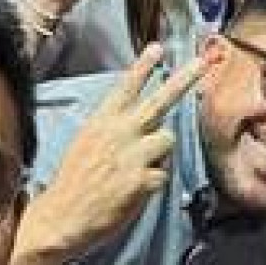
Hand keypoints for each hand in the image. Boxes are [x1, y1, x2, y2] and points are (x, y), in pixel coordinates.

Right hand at [29, 45, 198, 255]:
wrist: (62, 217)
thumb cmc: (73, 182)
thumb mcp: (86, 143)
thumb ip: (114, 130)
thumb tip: (143, 126)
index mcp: (102, 122)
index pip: (126, 87)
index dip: (143, 66)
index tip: (158, 47)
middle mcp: (120, 132)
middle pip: (160, 100)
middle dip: (185, 78)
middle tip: (204, 62)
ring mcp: (133, 155)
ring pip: (167, 139)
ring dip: (159, 152)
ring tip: (137, 169)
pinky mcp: (143, 179)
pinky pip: (163, 173)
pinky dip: (153, 182)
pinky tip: (132, 191)